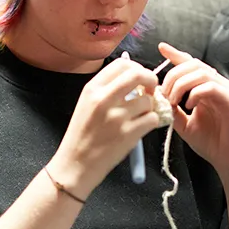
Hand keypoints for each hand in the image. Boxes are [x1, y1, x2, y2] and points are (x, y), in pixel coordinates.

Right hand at [50, 57, 159, 195]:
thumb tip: (136, 79)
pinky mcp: (128, 134)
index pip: (122, 64)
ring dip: (150, 107)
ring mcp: (116, 117)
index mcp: (92, 89)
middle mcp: (103, 99)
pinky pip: (152, 119)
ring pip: (148, 100)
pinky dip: (152, 122)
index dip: (137, 68)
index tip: (140, 79)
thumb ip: (107, 89)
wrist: (75, 164)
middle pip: (138, 75)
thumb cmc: (82, 135)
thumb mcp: (86, 104)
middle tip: (151, 90)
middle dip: (151, 80)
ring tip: (140, 116)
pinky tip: (141, 127)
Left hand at [158, 42, 228, 174]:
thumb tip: (159, 97)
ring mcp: (226, 91)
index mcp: (206, 88)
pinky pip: (212, 86)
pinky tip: (188, 106)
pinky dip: (196, 93)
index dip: (176, 55)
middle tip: (163, 93)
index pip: (191, 64)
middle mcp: (218, 85)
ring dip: (181, 84)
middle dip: (173, 75)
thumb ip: (173, 110)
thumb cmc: (212, 143)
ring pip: (201, 72)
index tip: (161, 47)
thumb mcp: (185, 125)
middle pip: (193, 64)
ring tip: (173, 100)